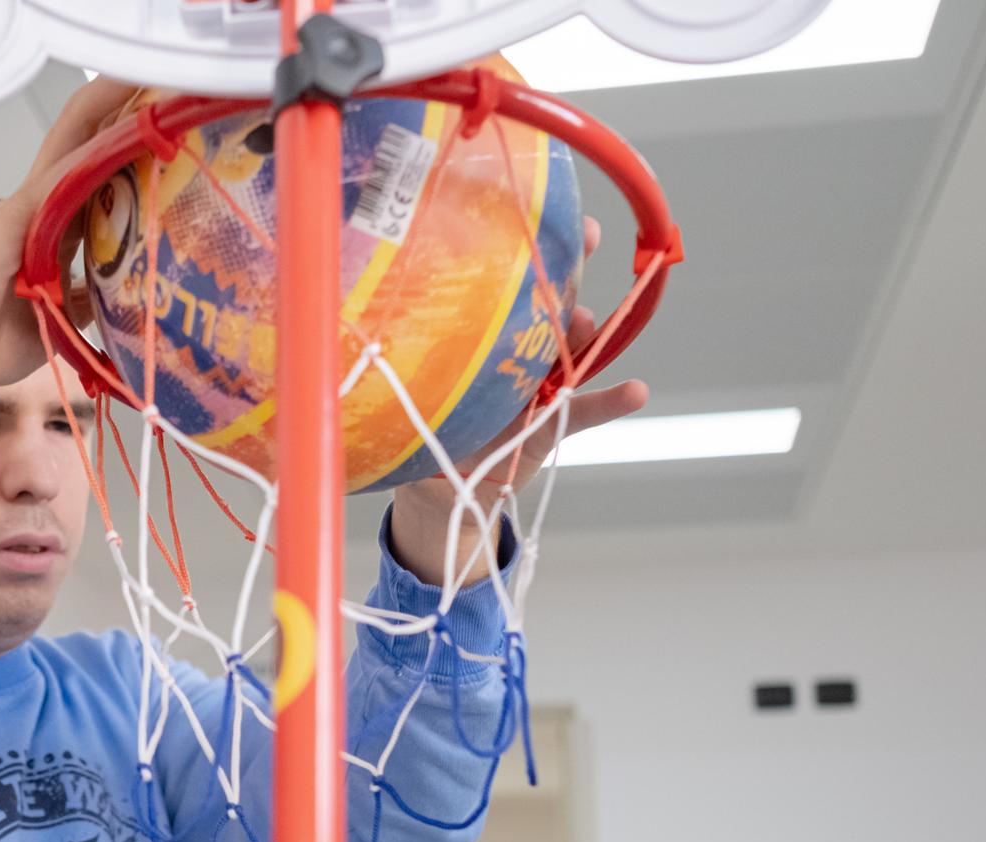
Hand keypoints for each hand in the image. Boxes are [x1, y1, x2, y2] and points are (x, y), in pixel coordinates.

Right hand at [0, 77, 135, 475]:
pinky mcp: (1, 231)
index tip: (162, 119)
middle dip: (117, 111)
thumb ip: (83, 301)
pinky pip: (48, 188)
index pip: (88, 171)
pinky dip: (81, 163)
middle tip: (161, 82)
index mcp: (41, 230)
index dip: (122, 140)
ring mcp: (14, 217)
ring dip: (105, 120)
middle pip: (78, 145)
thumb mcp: (53, 321)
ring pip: (67, 154)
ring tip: (145, 88)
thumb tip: (119, 298)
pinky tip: (113, 142)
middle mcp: (28, 213)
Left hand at [389, 217, 649, 586]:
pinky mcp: (550, 428)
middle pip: (553, 306)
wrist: (438, 483)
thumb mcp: (409, 379)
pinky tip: (637, 390)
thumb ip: (397, 349)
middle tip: (582, 245)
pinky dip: (611, 401)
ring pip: (575, 352)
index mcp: (486, 338)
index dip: (531, 247)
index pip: (512, 284)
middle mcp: (519, 355)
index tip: (542, 212)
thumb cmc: (426, 422)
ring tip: (592, 324)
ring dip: (589, 336)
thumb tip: (348, 307)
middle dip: (570, 274)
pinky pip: (584, 412)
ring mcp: (540, 388)